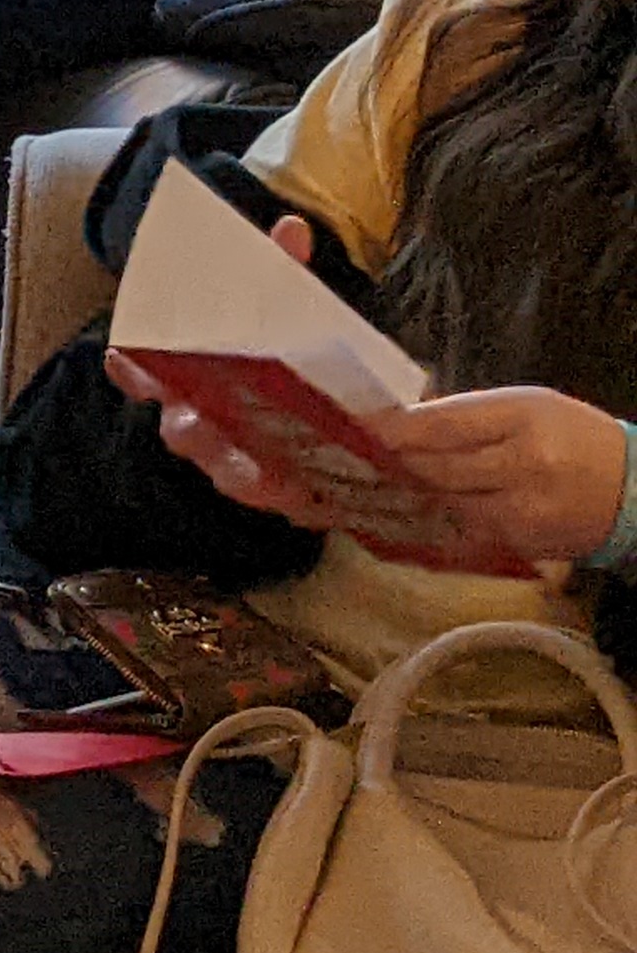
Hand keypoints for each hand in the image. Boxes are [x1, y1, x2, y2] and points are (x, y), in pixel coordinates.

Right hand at [108, 215, 355, 528]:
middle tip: (193, 423)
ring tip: (256, 472)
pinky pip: (272, 499)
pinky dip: (284, 497)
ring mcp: (236, 459)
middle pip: (180, 429)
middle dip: (186, 427)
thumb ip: (284, 276)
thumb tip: (290, 227)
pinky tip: (300, 496)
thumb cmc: (294, 361)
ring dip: (234, 469)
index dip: (132, 370)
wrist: (347, 419)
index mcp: (198, 377)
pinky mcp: (277, 491)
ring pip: (223, 470)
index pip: (148, 374)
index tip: (122, 358)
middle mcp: (205, 420)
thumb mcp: (293, 313)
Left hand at [376, 387, 630, 566]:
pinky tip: (398, 515)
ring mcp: (520, 512)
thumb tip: (397, 421)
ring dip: (403, 495)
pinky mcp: (518, 545)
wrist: (633, 490)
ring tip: (362, 486)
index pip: (441, 425)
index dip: (392, 431)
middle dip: (389, 464)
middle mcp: (521, 466)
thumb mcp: (525, 407)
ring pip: (441, 503)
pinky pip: (459, 532)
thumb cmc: (572, 436)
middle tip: (343, 459)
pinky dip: (428, 522)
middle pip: (434, 468)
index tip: (353, 429)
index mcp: (522, 419)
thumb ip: (465, 414)